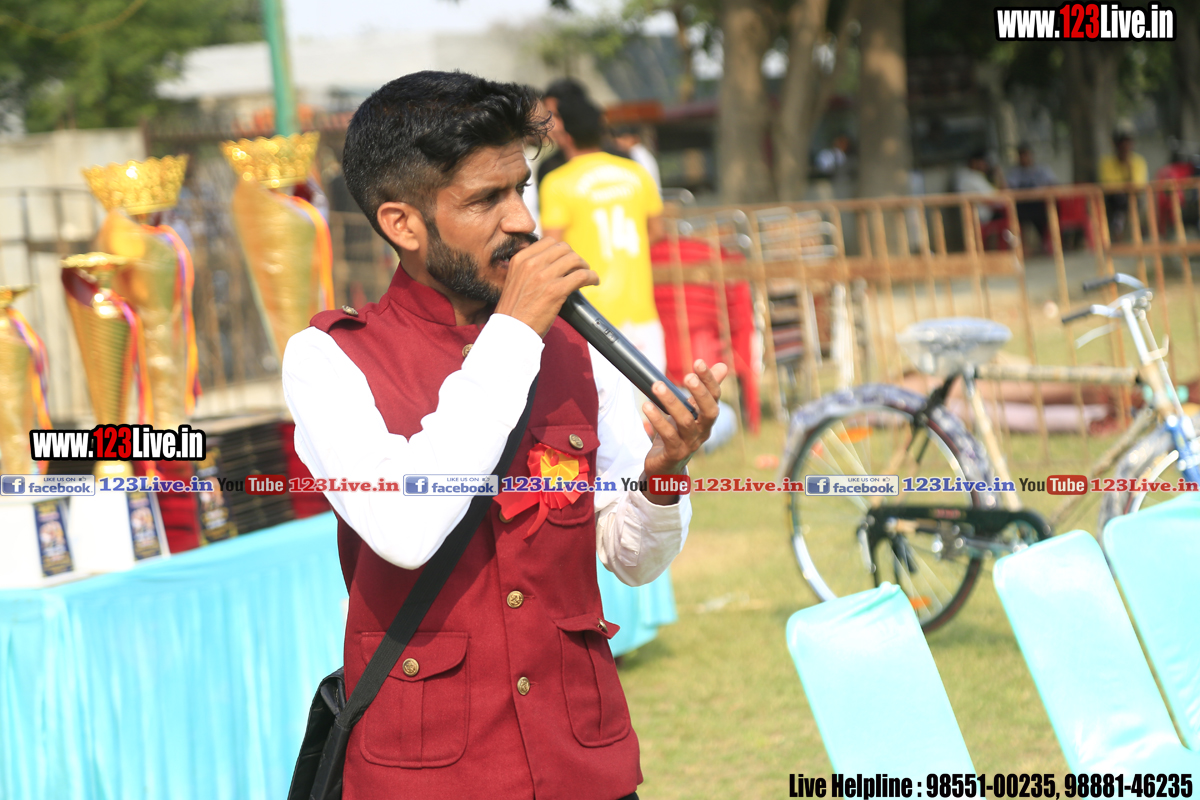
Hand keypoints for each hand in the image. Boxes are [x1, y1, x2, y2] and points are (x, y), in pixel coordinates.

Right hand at [494, 237, 598, 337]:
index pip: (548, 242)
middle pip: (563, 248)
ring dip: (584, 266)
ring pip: (574, 259)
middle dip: (574, 257)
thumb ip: (528, 269)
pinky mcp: (556, 291)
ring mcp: (544, 276)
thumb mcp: (515, 281)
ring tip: (587, 275)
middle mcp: (531, 264)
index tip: (566, 260)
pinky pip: (581, 276)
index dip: (562, 251)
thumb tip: (551, 264)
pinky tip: (594, 282)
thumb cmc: (514, 311)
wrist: (511, 330)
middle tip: (578, 269)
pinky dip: (592, 277)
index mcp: (520, 259)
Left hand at [642, 359, 728, 504]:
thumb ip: (703, 390)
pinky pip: (668, 435)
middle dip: (700, 393)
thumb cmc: (679, 434)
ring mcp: (690, 444)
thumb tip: (722, 366)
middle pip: (710, 412)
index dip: (709, 381)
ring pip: (685, 422)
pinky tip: (647, 406)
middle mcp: (703, 431)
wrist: (666, 467)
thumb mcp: (690, 410)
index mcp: (707, 418)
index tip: (698, 362)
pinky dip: (657, 420)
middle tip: (688, 376)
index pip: (714, 397)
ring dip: (671, 402)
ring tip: (657, 385)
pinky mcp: (674, 454)